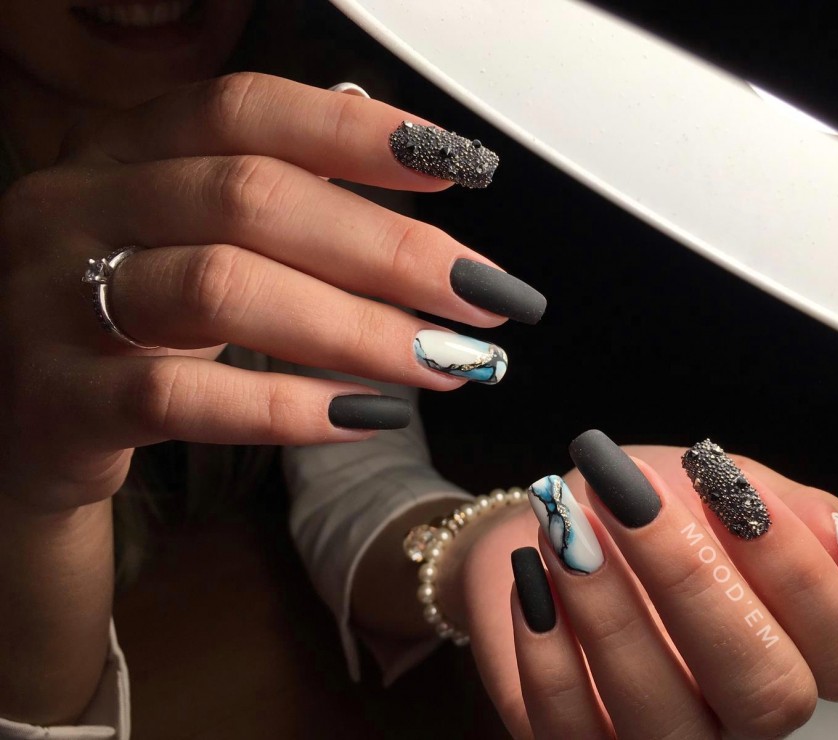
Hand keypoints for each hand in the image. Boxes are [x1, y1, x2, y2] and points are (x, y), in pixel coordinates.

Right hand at [0, 73, 536, 511]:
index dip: (354, 133)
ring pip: (223, 290)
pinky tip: (366, 417)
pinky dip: (287, 407)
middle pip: (252, 199)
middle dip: (390, 251)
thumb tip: (416, 166)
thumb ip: (277, 199)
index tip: (457, 166)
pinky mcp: (58, 399)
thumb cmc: (131, 322)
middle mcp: (80, 207)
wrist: (19, 425)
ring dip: (359, 329)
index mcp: (123, 152)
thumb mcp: (185, 239)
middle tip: (486, 297)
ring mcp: (55, 301)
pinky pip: (180, 397)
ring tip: (450, 363)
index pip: (244, 110)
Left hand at [460, 433, 837, 738]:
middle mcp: (741, 716)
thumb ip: (775, 510)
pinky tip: (531, 579)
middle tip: (629, 497)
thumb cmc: (638, 507)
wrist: (551, 525)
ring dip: (609, 612)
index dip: (798, 570)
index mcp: (796, 653)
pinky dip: (547, 652)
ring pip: (663, 719)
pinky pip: (572, 730)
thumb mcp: (707, 487)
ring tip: (565, 528)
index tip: (726, 483)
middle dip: (693, 581)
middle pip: (765, 692)